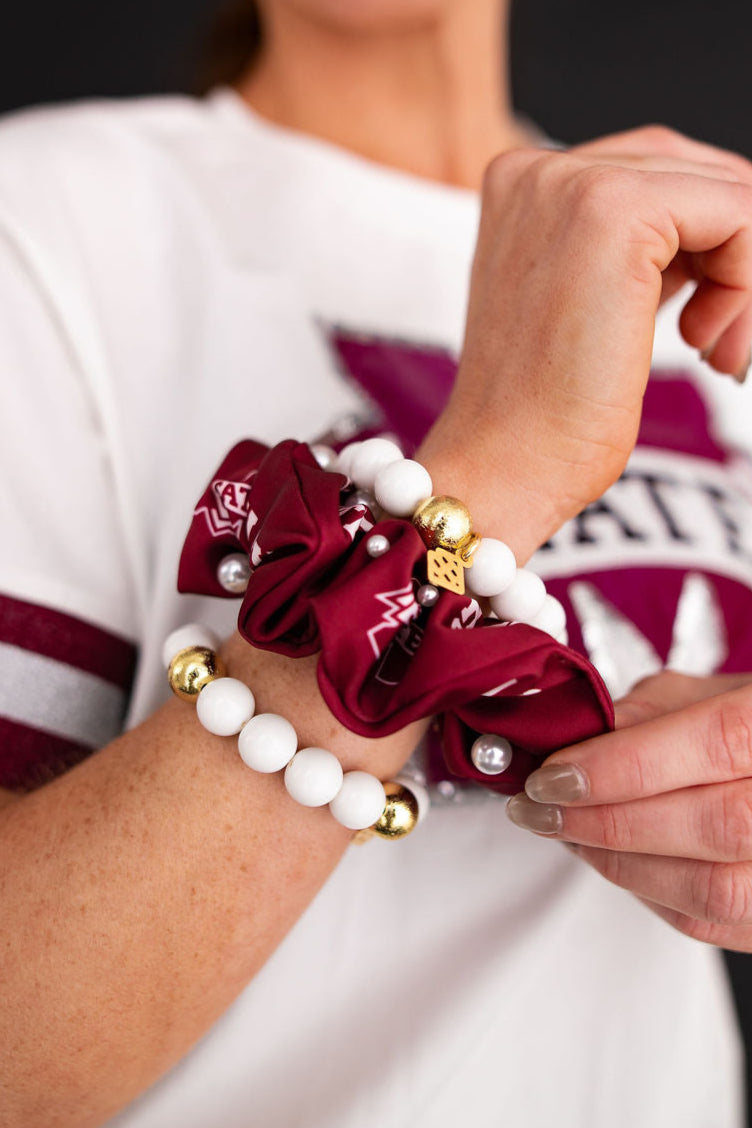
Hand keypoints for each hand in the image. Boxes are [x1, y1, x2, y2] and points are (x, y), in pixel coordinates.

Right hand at [420, 127, 751, 557]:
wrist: (504, 468)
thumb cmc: (544, 415)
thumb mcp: (594, 306)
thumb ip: (643, 253)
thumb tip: (733, 230)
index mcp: (524, 186)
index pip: (661, 174)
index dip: (707, 250)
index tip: (702, 330)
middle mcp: (540, 170)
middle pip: (696, 176)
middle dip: (734, 259)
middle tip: (722, 343)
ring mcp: (572, 183)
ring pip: (725, 192)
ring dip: (745, 277)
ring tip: (718, 349)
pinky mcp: (615, 211)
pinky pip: (738, 212)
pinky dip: (748, 279)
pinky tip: (712, 344)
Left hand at [506, 670, 751, 950]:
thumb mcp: (710, 693)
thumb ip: (648, 712)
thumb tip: (574, 741)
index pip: (716, 743)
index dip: (626, 764)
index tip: (555, 774)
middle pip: (714, 824)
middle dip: (609, 820)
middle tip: (541, 806)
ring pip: (711, 889)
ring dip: (618, 862)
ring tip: (567, 830)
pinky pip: (709, 922)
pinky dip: (645, 889)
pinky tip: (609, 857)